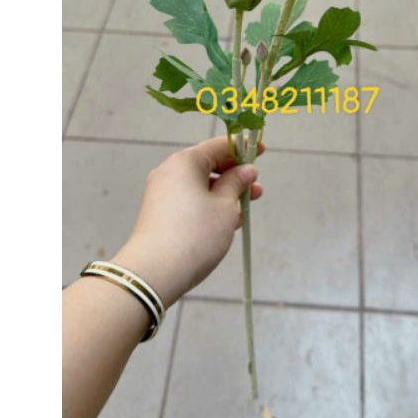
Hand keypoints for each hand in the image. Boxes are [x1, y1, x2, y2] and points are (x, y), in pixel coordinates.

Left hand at [110, 136, 263, 307]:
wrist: (154, 272)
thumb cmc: (196, 233)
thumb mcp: (225, 207)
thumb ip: (236, 184)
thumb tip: (246, 170)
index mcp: (185, 162)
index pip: (218, 145)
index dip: (243, 148)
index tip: (263, 152)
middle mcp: (170, 172)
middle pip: (208, 165)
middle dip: (234, 176)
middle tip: (256, 190)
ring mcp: (161, 193)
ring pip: (200, 185)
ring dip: (224, 194)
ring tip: (244, 211)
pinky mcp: (159, 213)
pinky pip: (190, 200)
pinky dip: (209, 206)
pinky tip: (224, 223)